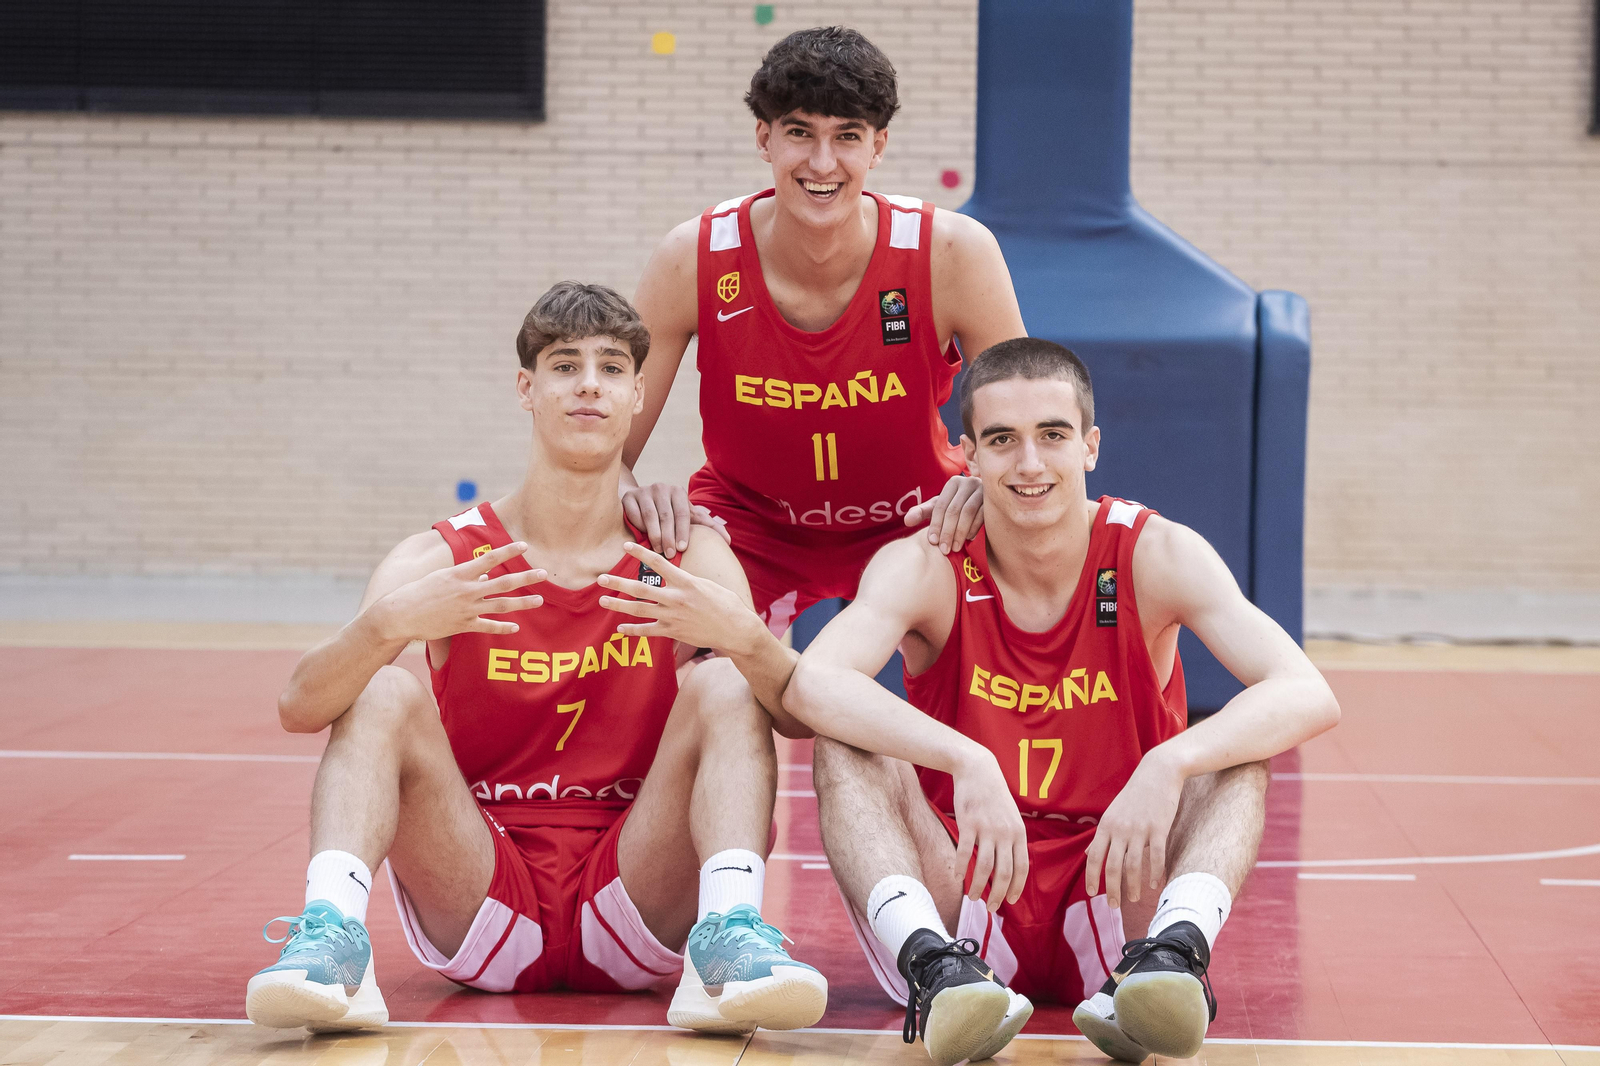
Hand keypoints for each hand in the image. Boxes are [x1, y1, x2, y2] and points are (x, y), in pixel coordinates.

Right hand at [373, 542, 545, 641]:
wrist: (399, 614)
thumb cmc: (417, 592)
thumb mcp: (440, 578)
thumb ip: (465, 576)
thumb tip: (485, 576)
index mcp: (459, 573)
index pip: (490, 558)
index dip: (509, 551)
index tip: (525, 545)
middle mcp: (466, 590)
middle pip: (504, 582)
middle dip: (526, 578)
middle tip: (545, 574)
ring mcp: (466, 608)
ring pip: (502, 605)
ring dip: (523, 603)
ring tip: (539, 599)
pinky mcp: (463, 625)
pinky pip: (488, 627)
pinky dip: (503, 627)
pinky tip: (516, 627)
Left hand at [596, 542, 758, 653]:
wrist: (735, 629)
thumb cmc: (725, 604)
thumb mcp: (707, 584)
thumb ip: (687, 579)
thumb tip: (674, 572)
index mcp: (686, 582)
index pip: (658, 563)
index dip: (640, 553)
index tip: (625, 545)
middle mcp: (676, 598)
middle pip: (640, 588)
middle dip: (618, 583)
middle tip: (601, 578)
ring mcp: (673, 616)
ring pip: (639, 609)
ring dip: (618, 605)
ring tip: (602, 601)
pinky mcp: (673, 632)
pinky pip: (648, 631)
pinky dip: (632, 630)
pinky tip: (619, 627)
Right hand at [620, 482, 730, 558]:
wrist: (640, 500)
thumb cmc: (668, 512)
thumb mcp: (687, 516)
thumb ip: (706, 526)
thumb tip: (728, 541)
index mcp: (678, 492)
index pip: (683, 513)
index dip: (683, 531)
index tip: (683, 549)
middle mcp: (661, 488)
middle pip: (667, 515)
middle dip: (669, 537)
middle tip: (671, 555)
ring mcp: (643, 491)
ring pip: (650, 516)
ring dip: (655, 535)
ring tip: (658, 550)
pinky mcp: (628, 497)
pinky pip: (634, 514)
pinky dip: (639, 527)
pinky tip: (642, 540)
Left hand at [903, 475, 983, 552]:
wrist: (984, 503)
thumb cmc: (958, 505)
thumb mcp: (940, 507)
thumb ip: (923, 512)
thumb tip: (907, 521)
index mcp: (953, 483)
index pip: (941, 506)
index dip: (935, 525)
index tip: (933, 542)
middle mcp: (968, 483)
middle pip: (954, 510)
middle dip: (947, 532)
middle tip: (944, 549)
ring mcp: (983, 490)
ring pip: (968, 512)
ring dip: (960, 532)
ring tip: (955, 547)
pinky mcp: (994, 500)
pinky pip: (983, 515)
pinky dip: (975, 528)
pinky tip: (969, 539)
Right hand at [951, 746, 1029, 910]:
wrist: (978, 770)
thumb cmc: (994, 795)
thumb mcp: (1012, 816)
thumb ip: (1012, 839)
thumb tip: (1011, 865)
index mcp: (1019, 833)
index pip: (1021, 868)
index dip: (1016, 888)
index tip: (1009, 901)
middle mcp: (1005, 833)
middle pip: (1003, 873)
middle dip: (997, 895)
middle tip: (991, 908)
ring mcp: (986, 829)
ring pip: (984, 867)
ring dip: (978, 886)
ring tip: (973, 897)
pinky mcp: (968, 823)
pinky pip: (964, 852)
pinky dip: (960, 867)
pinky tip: (958, 877)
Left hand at [1085, 748, 1184, 908]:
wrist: (1157, 773)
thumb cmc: (1134, 796)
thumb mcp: (1112, 814)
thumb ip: (1102, 836)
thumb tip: (1087, 855)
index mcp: (1106, 825)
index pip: (1094, 856)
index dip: (1091, 877)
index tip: (1091, 894)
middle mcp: (1120, 829)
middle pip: (1113, 866)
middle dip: (1112, 889)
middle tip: (1114, 906)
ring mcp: (1139, 829)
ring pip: (1134, 866)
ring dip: (1132, 886)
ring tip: (1133, 899)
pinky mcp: (1159, 828)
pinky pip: (1156, 857)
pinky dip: (1155, 873)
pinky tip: (1155, 885)